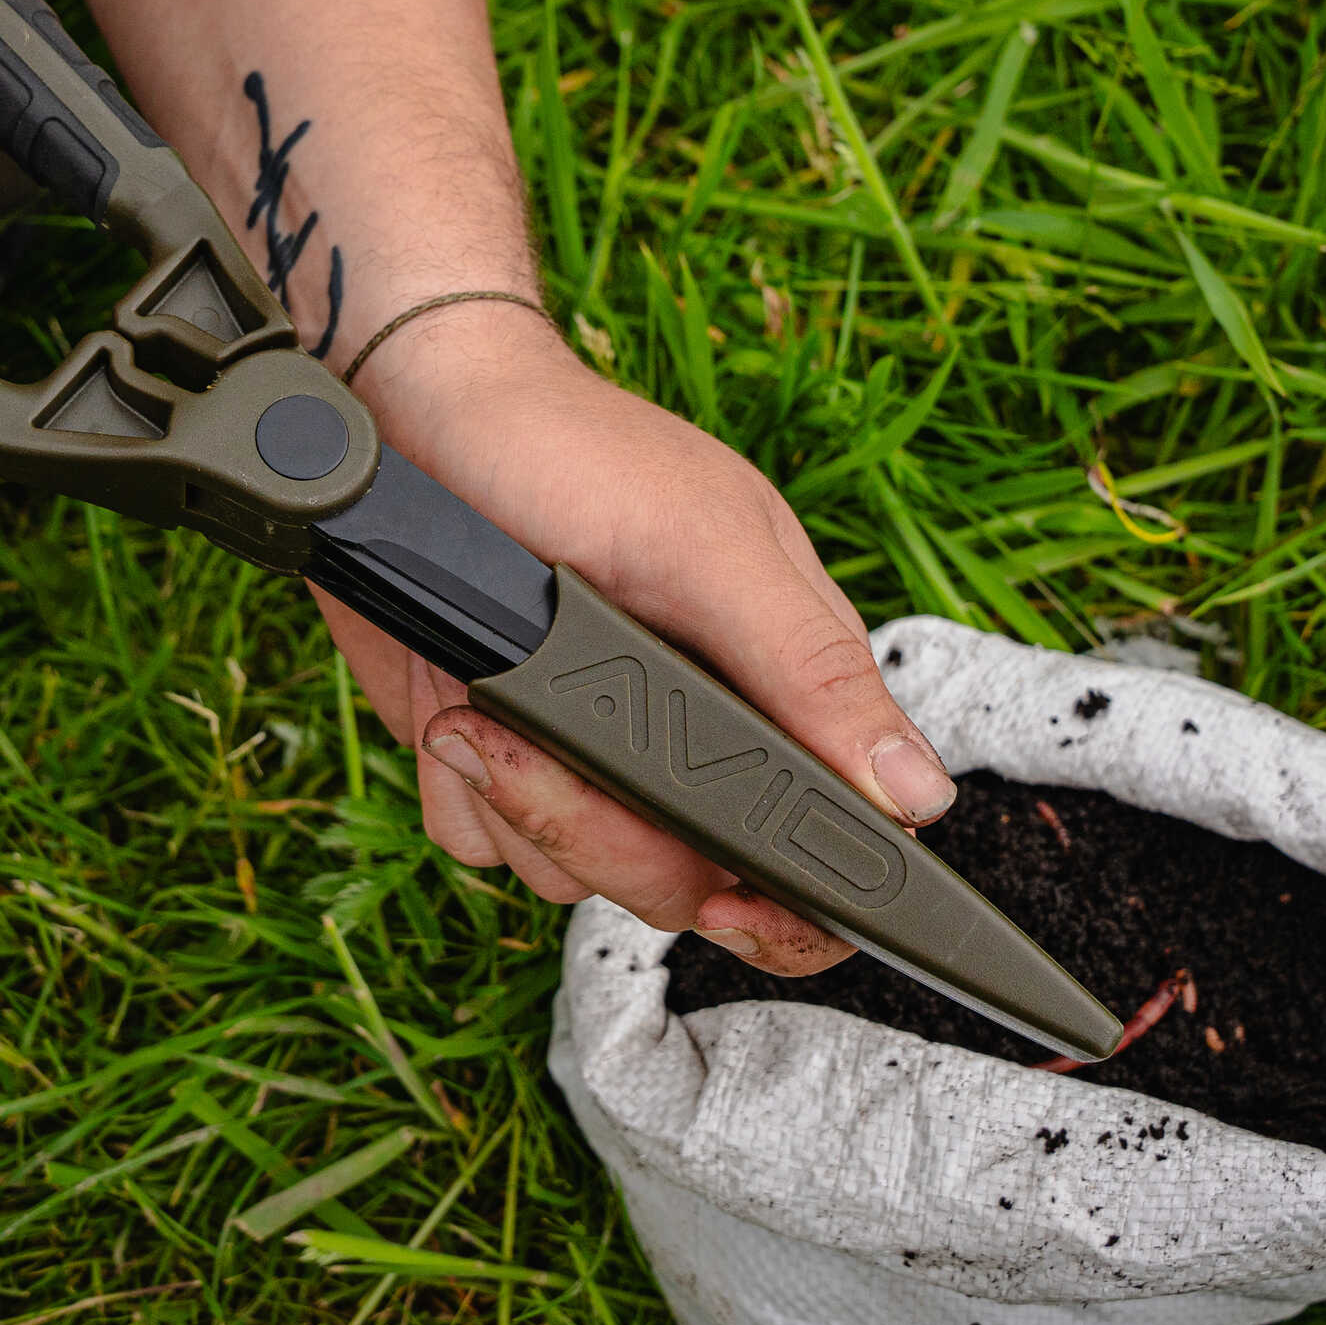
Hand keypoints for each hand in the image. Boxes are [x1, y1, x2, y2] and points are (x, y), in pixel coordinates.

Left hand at [315, 301, 957, 975]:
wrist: (407, 416)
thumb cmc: (571, 449)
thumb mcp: (706, 543)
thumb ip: (808, 667)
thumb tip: (918, 794)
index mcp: (780, 682)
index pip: (830, 840)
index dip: (792, 908)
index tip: (730, 906)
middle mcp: (691, 733)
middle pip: (684, 884)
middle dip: (603, 837)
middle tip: (535, 746)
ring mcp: (589, 752)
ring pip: (572, 878)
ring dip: (514, 803)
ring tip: (477, 701)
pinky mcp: (499, 757)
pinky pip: (484, 845)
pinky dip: (456, 789)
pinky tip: (448, 707)